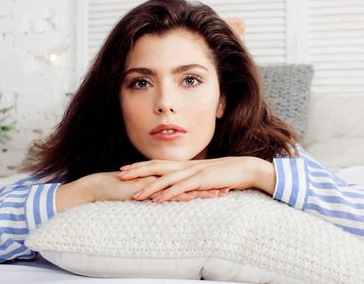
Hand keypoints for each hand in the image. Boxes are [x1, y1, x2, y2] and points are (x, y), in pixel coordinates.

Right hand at [55, 171, 224, 211]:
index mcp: (161, 177)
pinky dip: (180, 194)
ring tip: (219, 194)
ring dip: (201, 189)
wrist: (99, 186)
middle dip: (209, 184)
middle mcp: (161, 177)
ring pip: (183, 185)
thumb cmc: (119, 190)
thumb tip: (164, 199)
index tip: (219, 185)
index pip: (187, 179)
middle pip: (190, 180)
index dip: (203, 182)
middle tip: (227, 187)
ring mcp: (154, 181)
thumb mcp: (141, 191)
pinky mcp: (146, 187)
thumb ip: (153, 193)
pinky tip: (193, 197)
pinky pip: (166, 191)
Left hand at [116, 156, 275, 202]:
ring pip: (165, 178)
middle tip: (119, 175)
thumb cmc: (224, 173)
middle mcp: (185, 166)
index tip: (125, 169)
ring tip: (133, 193)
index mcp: (184, 164)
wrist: (244, 168)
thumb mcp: (203, 176)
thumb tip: (178, 186)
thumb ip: (189, 179)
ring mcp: (193, 172)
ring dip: (149, 186)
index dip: (140, 166)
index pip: (157, 164)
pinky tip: (158, 200)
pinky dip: (168, 193)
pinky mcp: (201, 180)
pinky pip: (181, 187)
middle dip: (137, 171)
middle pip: (156, 167)